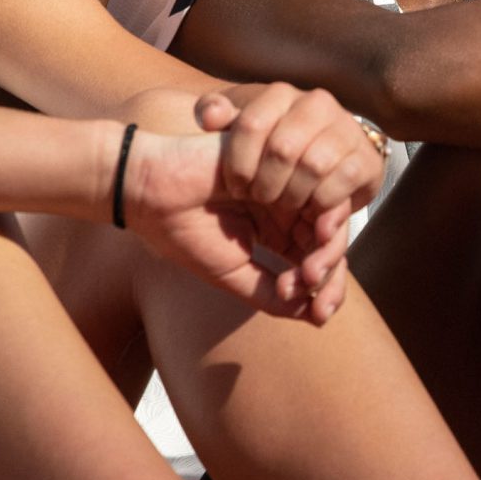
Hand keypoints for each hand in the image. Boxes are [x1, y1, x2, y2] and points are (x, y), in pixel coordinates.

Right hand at [116, 84, 381, 322]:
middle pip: (327, 241)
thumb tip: (315, 316)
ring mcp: (286, 183)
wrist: (150, 190)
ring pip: (329, 218)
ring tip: (309, 275)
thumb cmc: (183, 231)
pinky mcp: (284, 161)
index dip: (325, 291)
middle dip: (331, 274)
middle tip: (318, 297)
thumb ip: (271, 294)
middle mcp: (286, 206)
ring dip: (328, 250)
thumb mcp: (233, 274)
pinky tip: (313, 239)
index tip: (321, 317)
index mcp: (276, 230)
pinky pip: (320, 189)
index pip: (312, 261)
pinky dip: (323, 218)